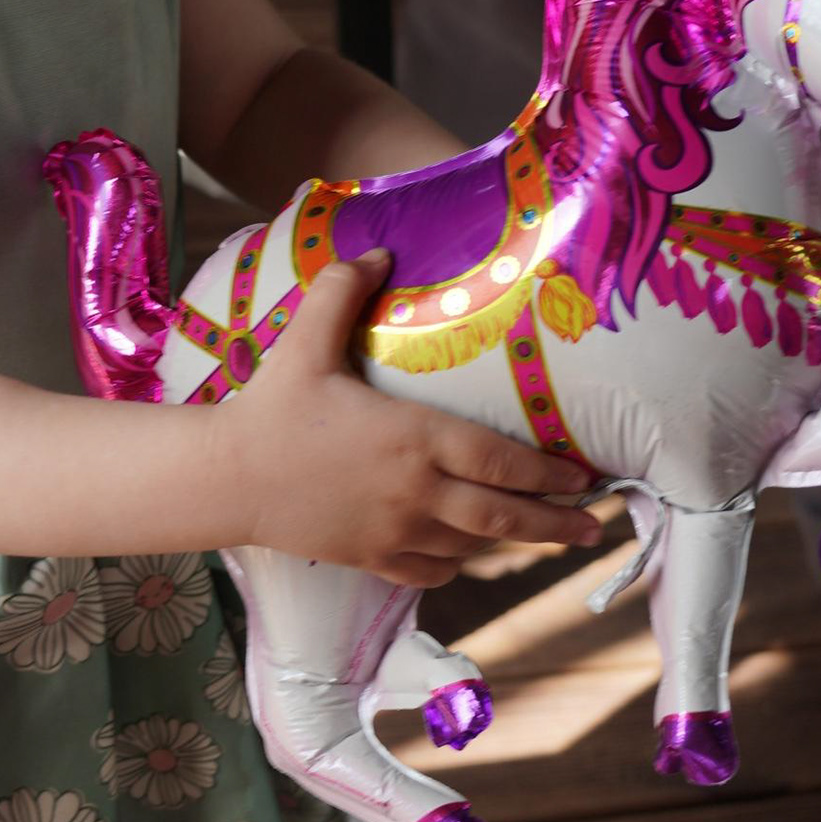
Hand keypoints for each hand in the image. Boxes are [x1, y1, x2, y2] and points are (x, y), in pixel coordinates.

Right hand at [226, 250, 602, 587]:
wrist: (226, 478)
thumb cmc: (270, 410)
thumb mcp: (305, 344)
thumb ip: (341, 293)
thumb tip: (379, 250)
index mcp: (412, 438)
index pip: (501, 461)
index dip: (549, 473)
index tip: (583, 476)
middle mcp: (415, 492)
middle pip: (504, 517)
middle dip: (556, 524)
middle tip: (594, 527)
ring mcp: (395, 531)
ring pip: (473, 546)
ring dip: (511, 542)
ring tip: (543, 537)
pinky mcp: (371, 558)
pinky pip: (432, 571)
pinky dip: (457, 564)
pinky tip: (465, 552)